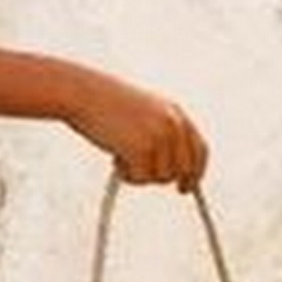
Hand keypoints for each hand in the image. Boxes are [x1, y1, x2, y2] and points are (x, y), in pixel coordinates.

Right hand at [66, 76, 208, 189]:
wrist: (81, 93)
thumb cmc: (105, 103)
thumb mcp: (144, 112)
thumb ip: (161, 133)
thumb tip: (171, 169)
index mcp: (176, 112)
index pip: (200, 150)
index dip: (196, 173)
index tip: (185, 188)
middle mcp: (173, 124)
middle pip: (184, 169)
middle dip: (164, 177)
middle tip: (139, 174)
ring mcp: (159, 136)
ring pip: (162, 177)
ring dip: (140, 174)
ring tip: (120, 154)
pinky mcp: (142, 149)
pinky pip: (142, 179)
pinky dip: (128, 176)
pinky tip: (114, 157)